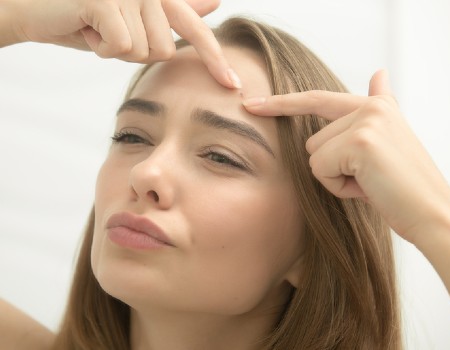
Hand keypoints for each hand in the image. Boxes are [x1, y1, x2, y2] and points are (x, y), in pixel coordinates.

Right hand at [8, 0, 239, 87]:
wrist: (37, 11)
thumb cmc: (88, 18)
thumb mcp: (135, 19)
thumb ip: (175, 12)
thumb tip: (215, 3)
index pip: (196, 32)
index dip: (216, 60)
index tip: (234, 86)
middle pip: (165, 51)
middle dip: (136, 53)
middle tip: (110, 33)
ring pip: (144, 51)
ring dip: (117, 50)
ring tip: (97, 28)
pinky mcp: (106, 1)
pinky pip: (122, 46)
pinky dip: (102, 48)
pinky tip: (87, 29)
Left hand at [243, 70, 449, 242]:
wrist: (434, 216)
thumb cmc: (404, 190)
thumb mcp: (389, 143)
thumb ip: (375, 110)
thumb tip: (379, 72)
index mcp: (377, 106)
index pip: (318, 99)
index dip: (284, 102)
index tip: (252, 103)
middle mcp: (372, 106)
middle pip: (312, 139)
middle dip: (331, 167)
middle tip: (369, 180)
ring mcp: (367, 120)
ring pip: (313, 154)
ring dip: (335, 178)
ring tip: (371, 184)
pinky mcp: (360, 141)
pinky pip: (320, 168)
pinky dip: (338, 187)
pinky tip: (369, 189)